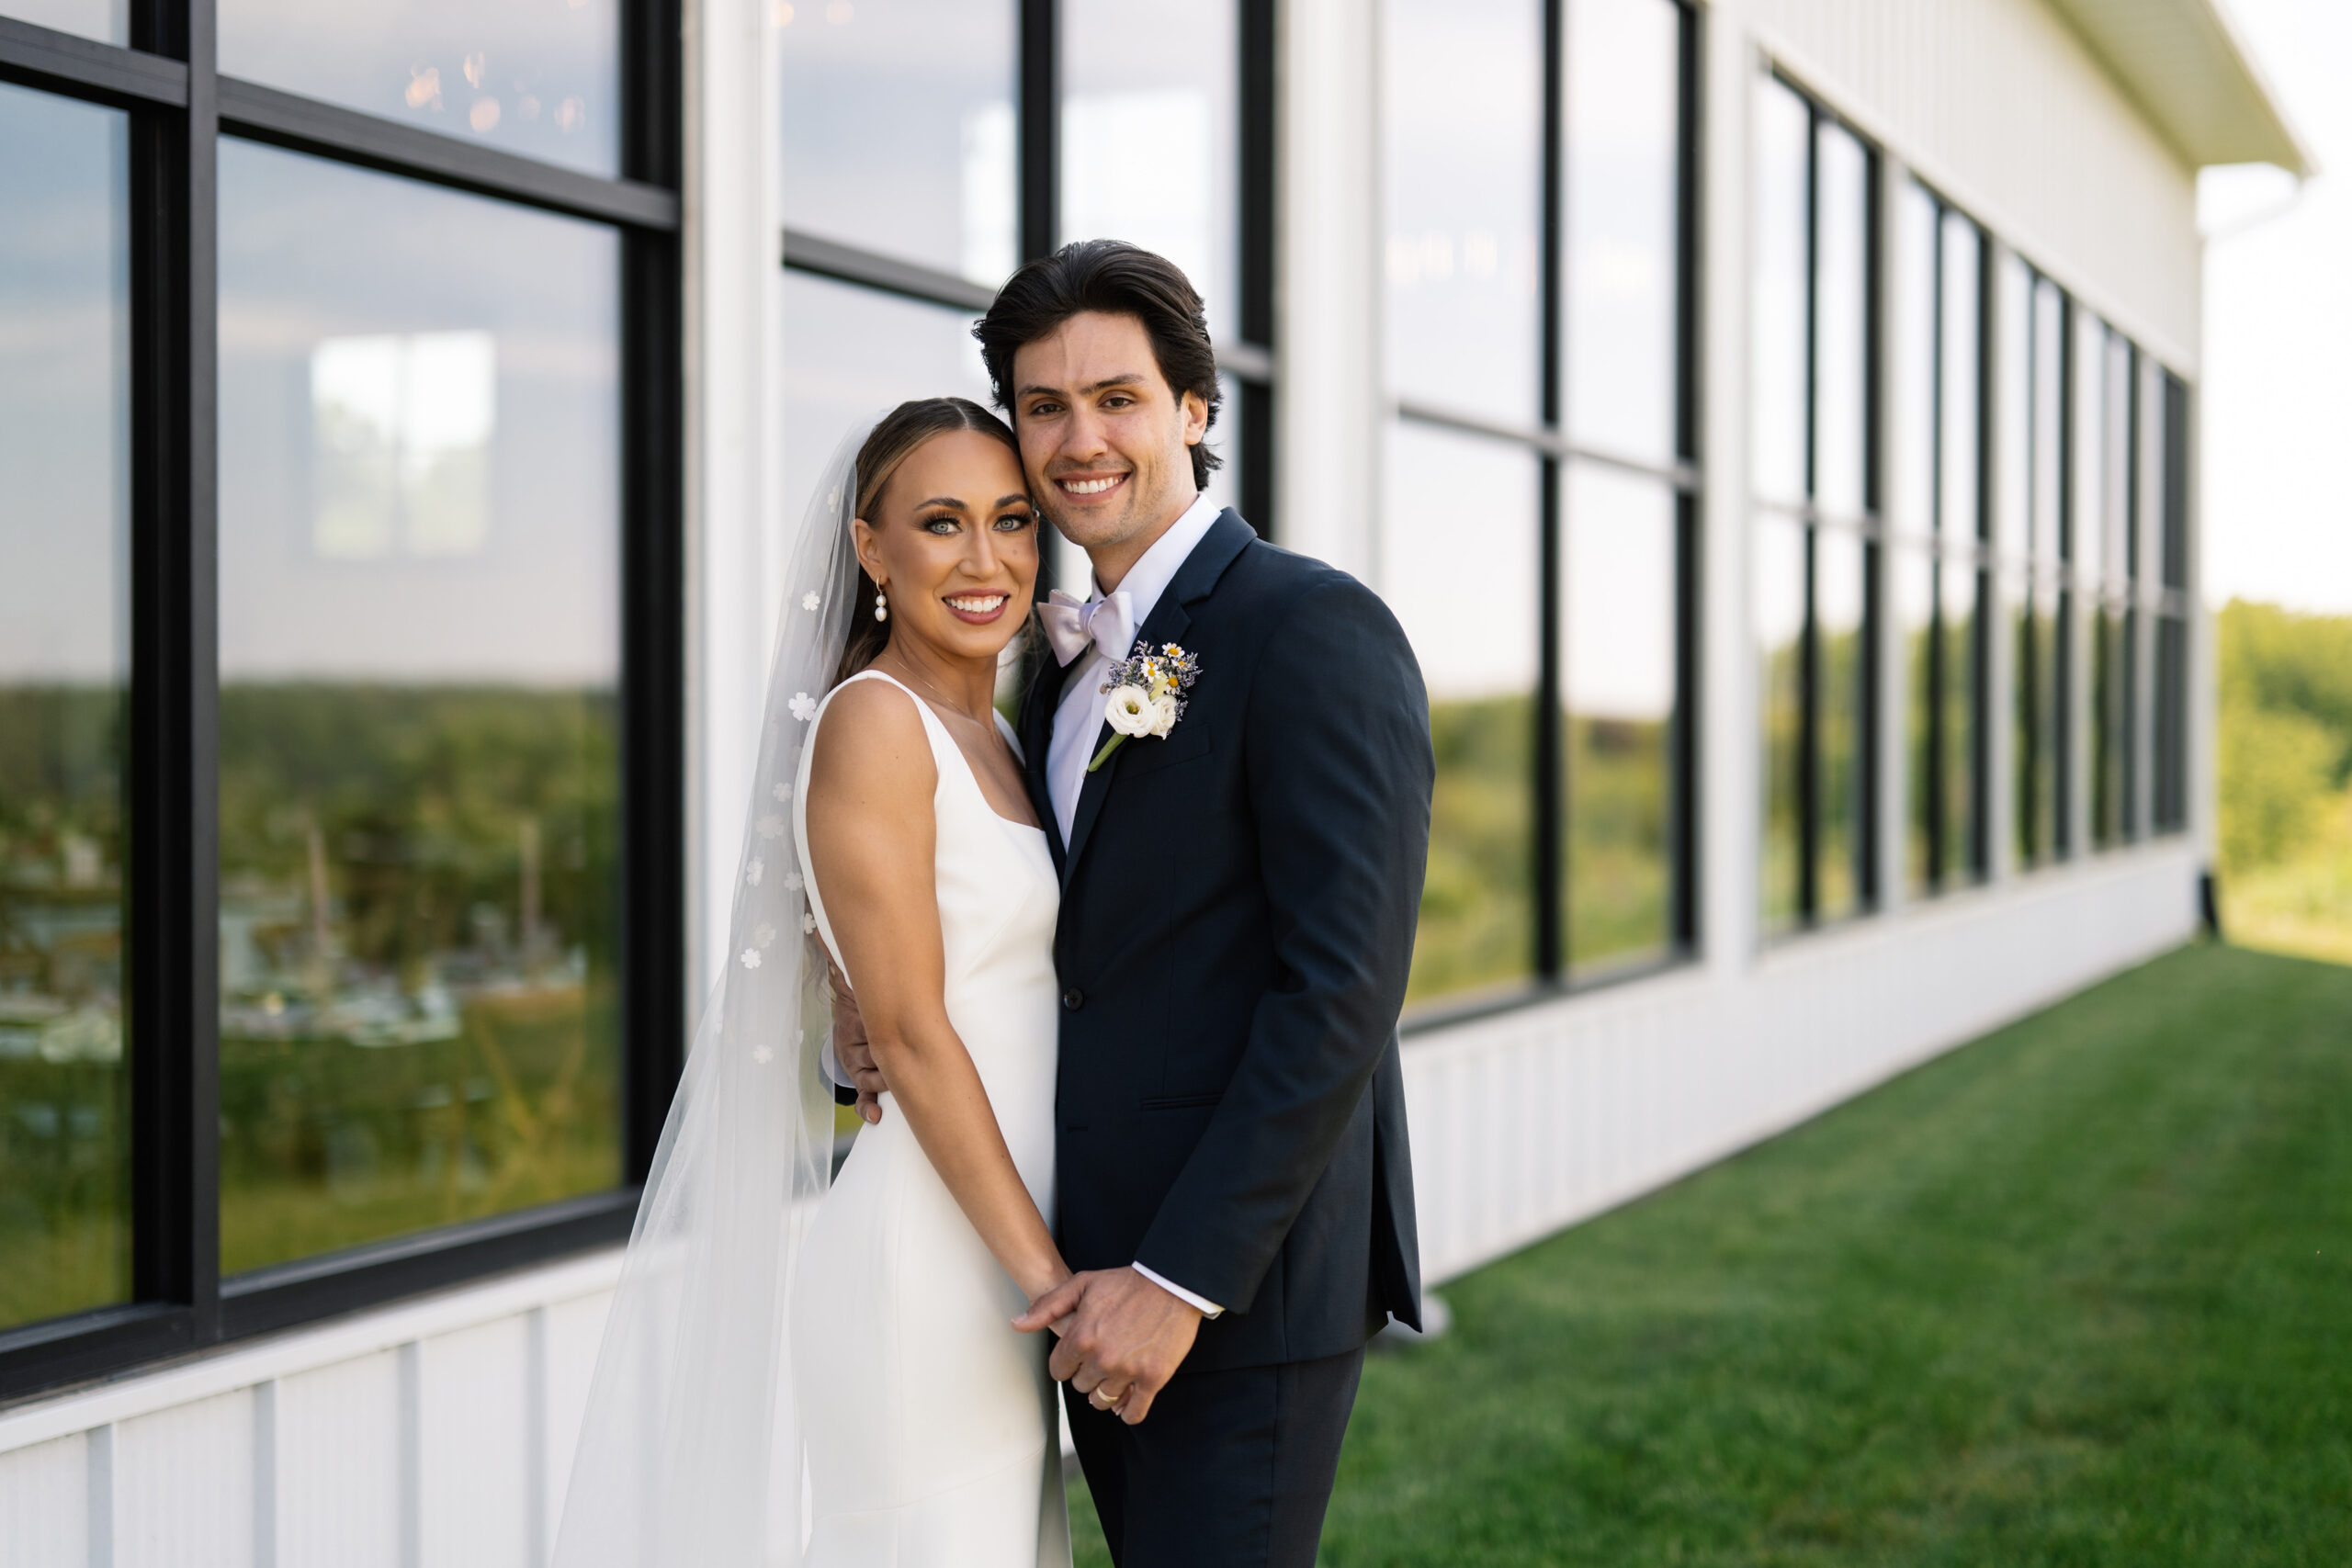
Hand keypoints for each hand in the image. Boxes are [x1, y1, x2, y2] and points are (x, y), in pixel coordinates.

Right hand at [828, 960, 887, 1123]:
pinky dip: (867, 1107)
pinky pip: (861, 1095)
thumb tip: (823, 929)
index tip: (894, 1044)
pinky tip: (876, 1117)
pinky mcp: (857, 1074)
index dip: (885, 1041)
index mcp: (857, 1019)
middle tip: (898, 1055)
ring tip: (892, 1068)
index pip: (871, 1034)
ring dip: (883, 1077)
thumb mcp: (856, 975)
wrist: (849, 998)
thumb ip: (852, 963)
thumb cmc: (863, 987)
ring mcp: (855, 1060)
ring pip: (871, 1077)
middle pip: (875, 1058)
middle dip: (890, 1061)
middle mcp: (854, 1040)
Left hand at [1012, 1268, 1201, 1423]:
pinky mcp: (1152, 1379)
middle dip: (1087, 1374)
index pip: (1058, 1371)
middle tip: (1101, 1358)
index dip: (1067, 1363)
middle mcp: (1101, 1359)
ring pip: (1102, 1401)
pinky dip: (1128, 1411)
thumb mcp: (1081, 1284)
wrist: (1172, 1283)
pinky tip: (1128, 1400)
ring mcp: (1127, 1372)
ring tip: (1115, 1375)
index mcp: (1081, 1337)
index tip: (1079, 1355)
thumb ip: (1047, 1307)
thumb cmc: (1127, 1283)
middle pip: (1080, 1386)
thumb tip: (1017, 1324)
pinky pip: (1134, 1413)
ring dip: (1106, 1391)